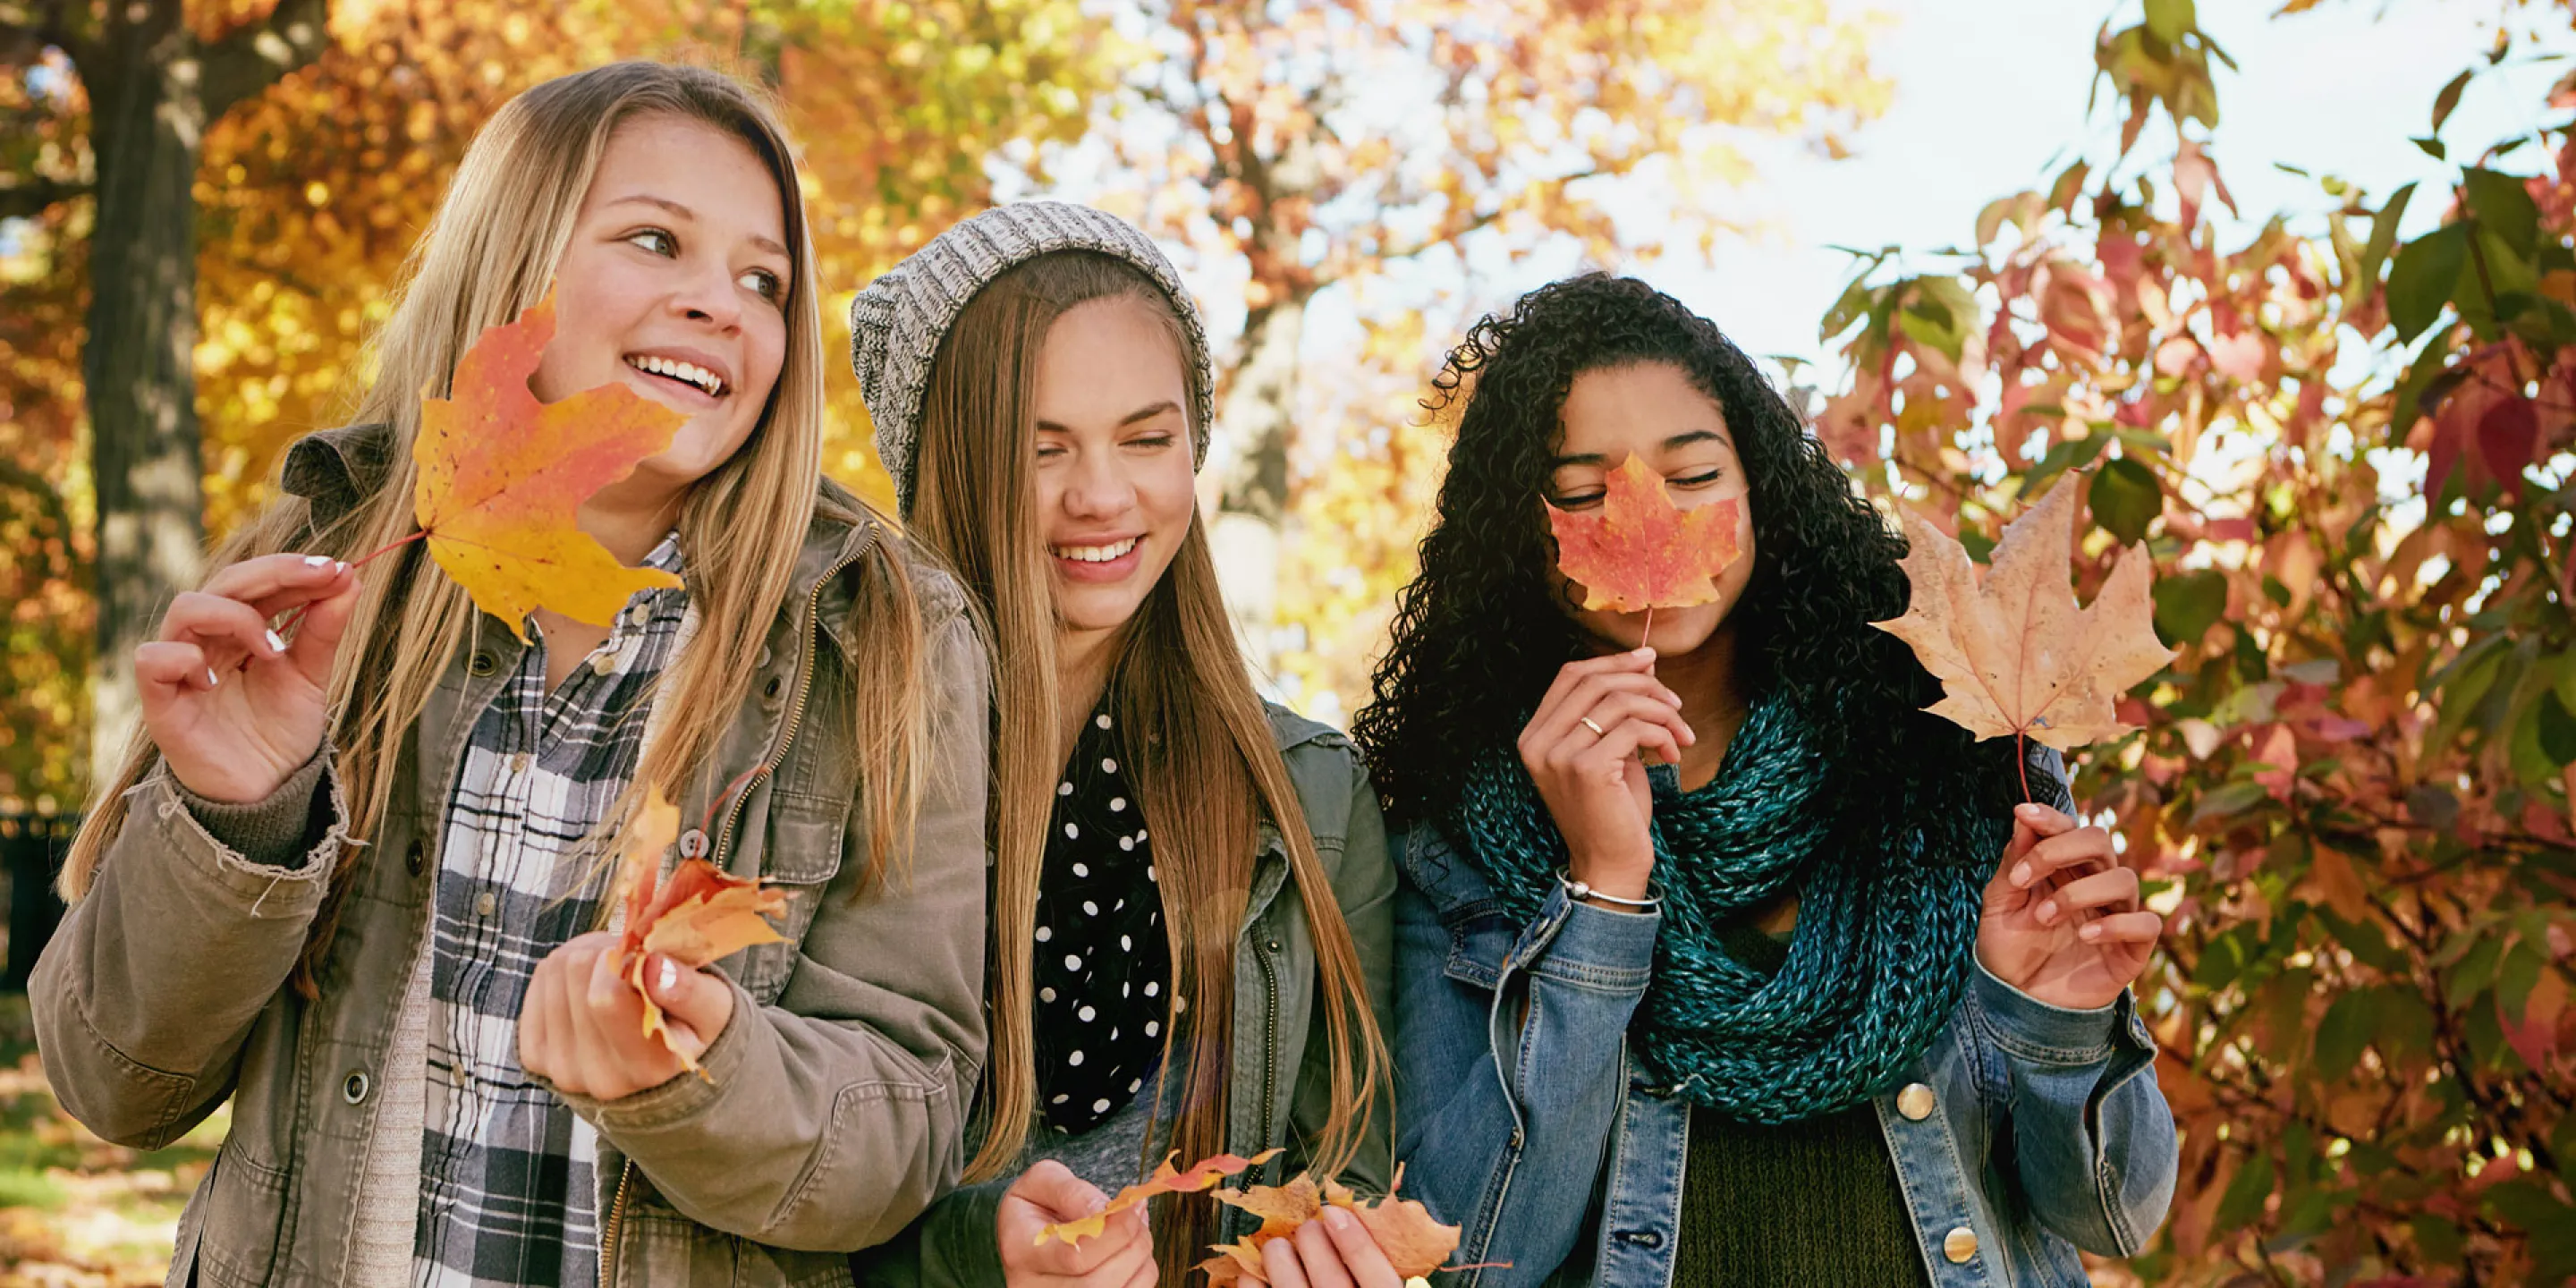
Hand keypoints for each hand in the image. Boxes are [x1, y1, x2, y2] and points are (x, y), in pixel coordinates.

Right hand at [138, 554, 359, 802]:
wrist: (266, 790)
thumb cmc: (280, 731)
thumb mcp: (311, 676)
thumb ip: (323, 631)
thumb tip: (349, 577)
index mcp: (240, 628)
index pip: (259, 582)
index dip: (294, 570)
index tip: (338, 569)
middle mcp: (207, 638)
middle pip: (225, 582)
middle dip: (275, 574)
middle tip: (322, 575)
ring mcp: (181, 666)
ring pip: (186, 608)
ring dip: (236, 616)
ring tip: (273, 649)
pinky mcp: (160, 700)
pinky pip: (153, 660)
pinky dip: (184, 658)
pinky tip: (216, 679)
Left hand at [520, 932, 735, 1100]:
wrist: (661, 1074)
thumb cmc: (693, 1032)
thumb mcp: (714, 1011)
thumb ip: (691, 991)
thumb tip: (654, 965)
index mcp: (647, 1069)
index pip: (606, 996)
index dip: (626, 959)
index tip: (651, 960)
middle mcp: (596, 1076)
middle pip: (578, 972)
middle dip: (609, 952)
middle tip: (636, 964)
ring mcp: (559, 1068)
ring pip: (557, 968)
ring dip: (588, 956)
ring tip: (617, 973)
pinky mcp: (535, 1054)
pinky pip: (540, 979)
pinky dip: (566, 968)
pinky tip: (591, 983)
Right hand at [996, 1161, 1155, 1287]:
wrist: (1029, 1230)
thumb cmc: (1039, 1203)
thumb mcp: (1043, 1181)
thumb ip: (1071, 1191)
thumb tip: (1104, 1211)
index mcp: (1020, 1252)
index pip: (1073, 1258)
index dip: (1114, 1233)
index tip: (1130, 1205)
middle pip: (1097, 1283)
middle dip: (1132, 1244)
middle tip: (1137, 1214)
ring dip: (1141, 1259)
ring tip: (1136, 1230)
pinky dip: (1142, 1274)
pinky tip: (1132, 1252)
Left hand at [1257, 1206, 1402, 1287]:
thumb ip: (1371, 1278)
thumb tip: (1345, 1226)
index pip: (1379, 1282)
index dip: (1357, 1243)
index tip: (1336, 1213)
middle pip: (1331, 1280)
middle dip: (1313, 1241)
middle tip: (1309, 1228)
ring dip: (1279, 1257)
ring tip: (1278, 1248)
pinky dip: (1251, 1284)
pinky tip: (1254, 1275)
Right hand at [1517, 647, 1692, 905]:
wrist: (1610, 865)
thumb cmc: (1612, 810)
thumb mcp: (1609, 750)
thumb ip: (1617, 709)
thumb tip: (1644, 661)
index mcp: (1535, 736)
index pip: (1571, 675)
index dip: (1613, 661)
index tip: (1649, 659)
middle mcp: (1538, 743)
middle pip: (1595, 681)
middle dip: (1644, 684)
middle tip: (1676, 703)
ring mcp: (1559, 756)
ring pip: (1619, 701)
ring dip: (1662, 712)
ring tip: (1681, 734)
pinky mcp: (1587, 769)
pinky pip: (1635, 728)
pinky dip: (1663, 735)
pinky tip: (1673, 755)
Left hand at [1975, 803, 2160, 1009]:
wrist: (2019, 1005)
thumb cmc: (2010, 951)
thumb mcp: (1999, 906)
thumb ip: (2013, 864)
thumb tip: (2022, 817)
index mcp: (2062, 868)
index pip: (2068, 828)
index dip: (2049, 817)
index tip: (2022, 813)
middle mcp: (2093, 884)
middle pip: (2100, 840)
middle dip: (2060, 850)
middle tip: (2024, 878)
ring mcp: (2116, 914)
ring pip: (2124, 878)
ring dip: (2080, 893)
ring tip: (2045, 918)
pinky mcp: (2133, 948)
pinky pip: (2147, 924)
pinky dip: (2117, 925)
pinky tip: (2086, 936)